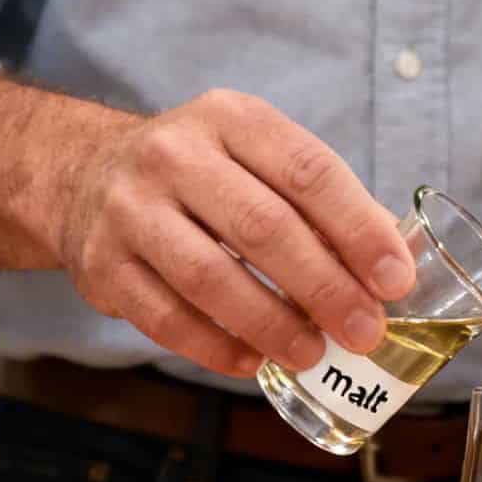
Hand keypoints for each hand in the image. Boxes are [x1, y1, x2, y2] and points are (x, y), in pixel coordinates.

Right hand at [49, 89, 416, 377]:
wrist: (86, 175)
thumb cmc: (202, 175)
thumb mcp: (257, 158)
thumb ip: (320, 203)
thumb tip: (392, 264)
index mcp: (231, 118)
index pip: (308, 172)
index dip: (359, 229)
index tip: (396, 280)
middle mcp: (174, 154)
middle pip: (264, 227)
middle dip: (324, 287)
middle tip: (364, 330)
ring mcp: (130, 208)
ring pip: (210, 276)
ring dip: (271, 324)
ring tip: (312, 354)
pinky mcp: (101, 263)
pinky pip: (165, 317)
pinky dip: (215, 347)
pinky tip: (251, 363)